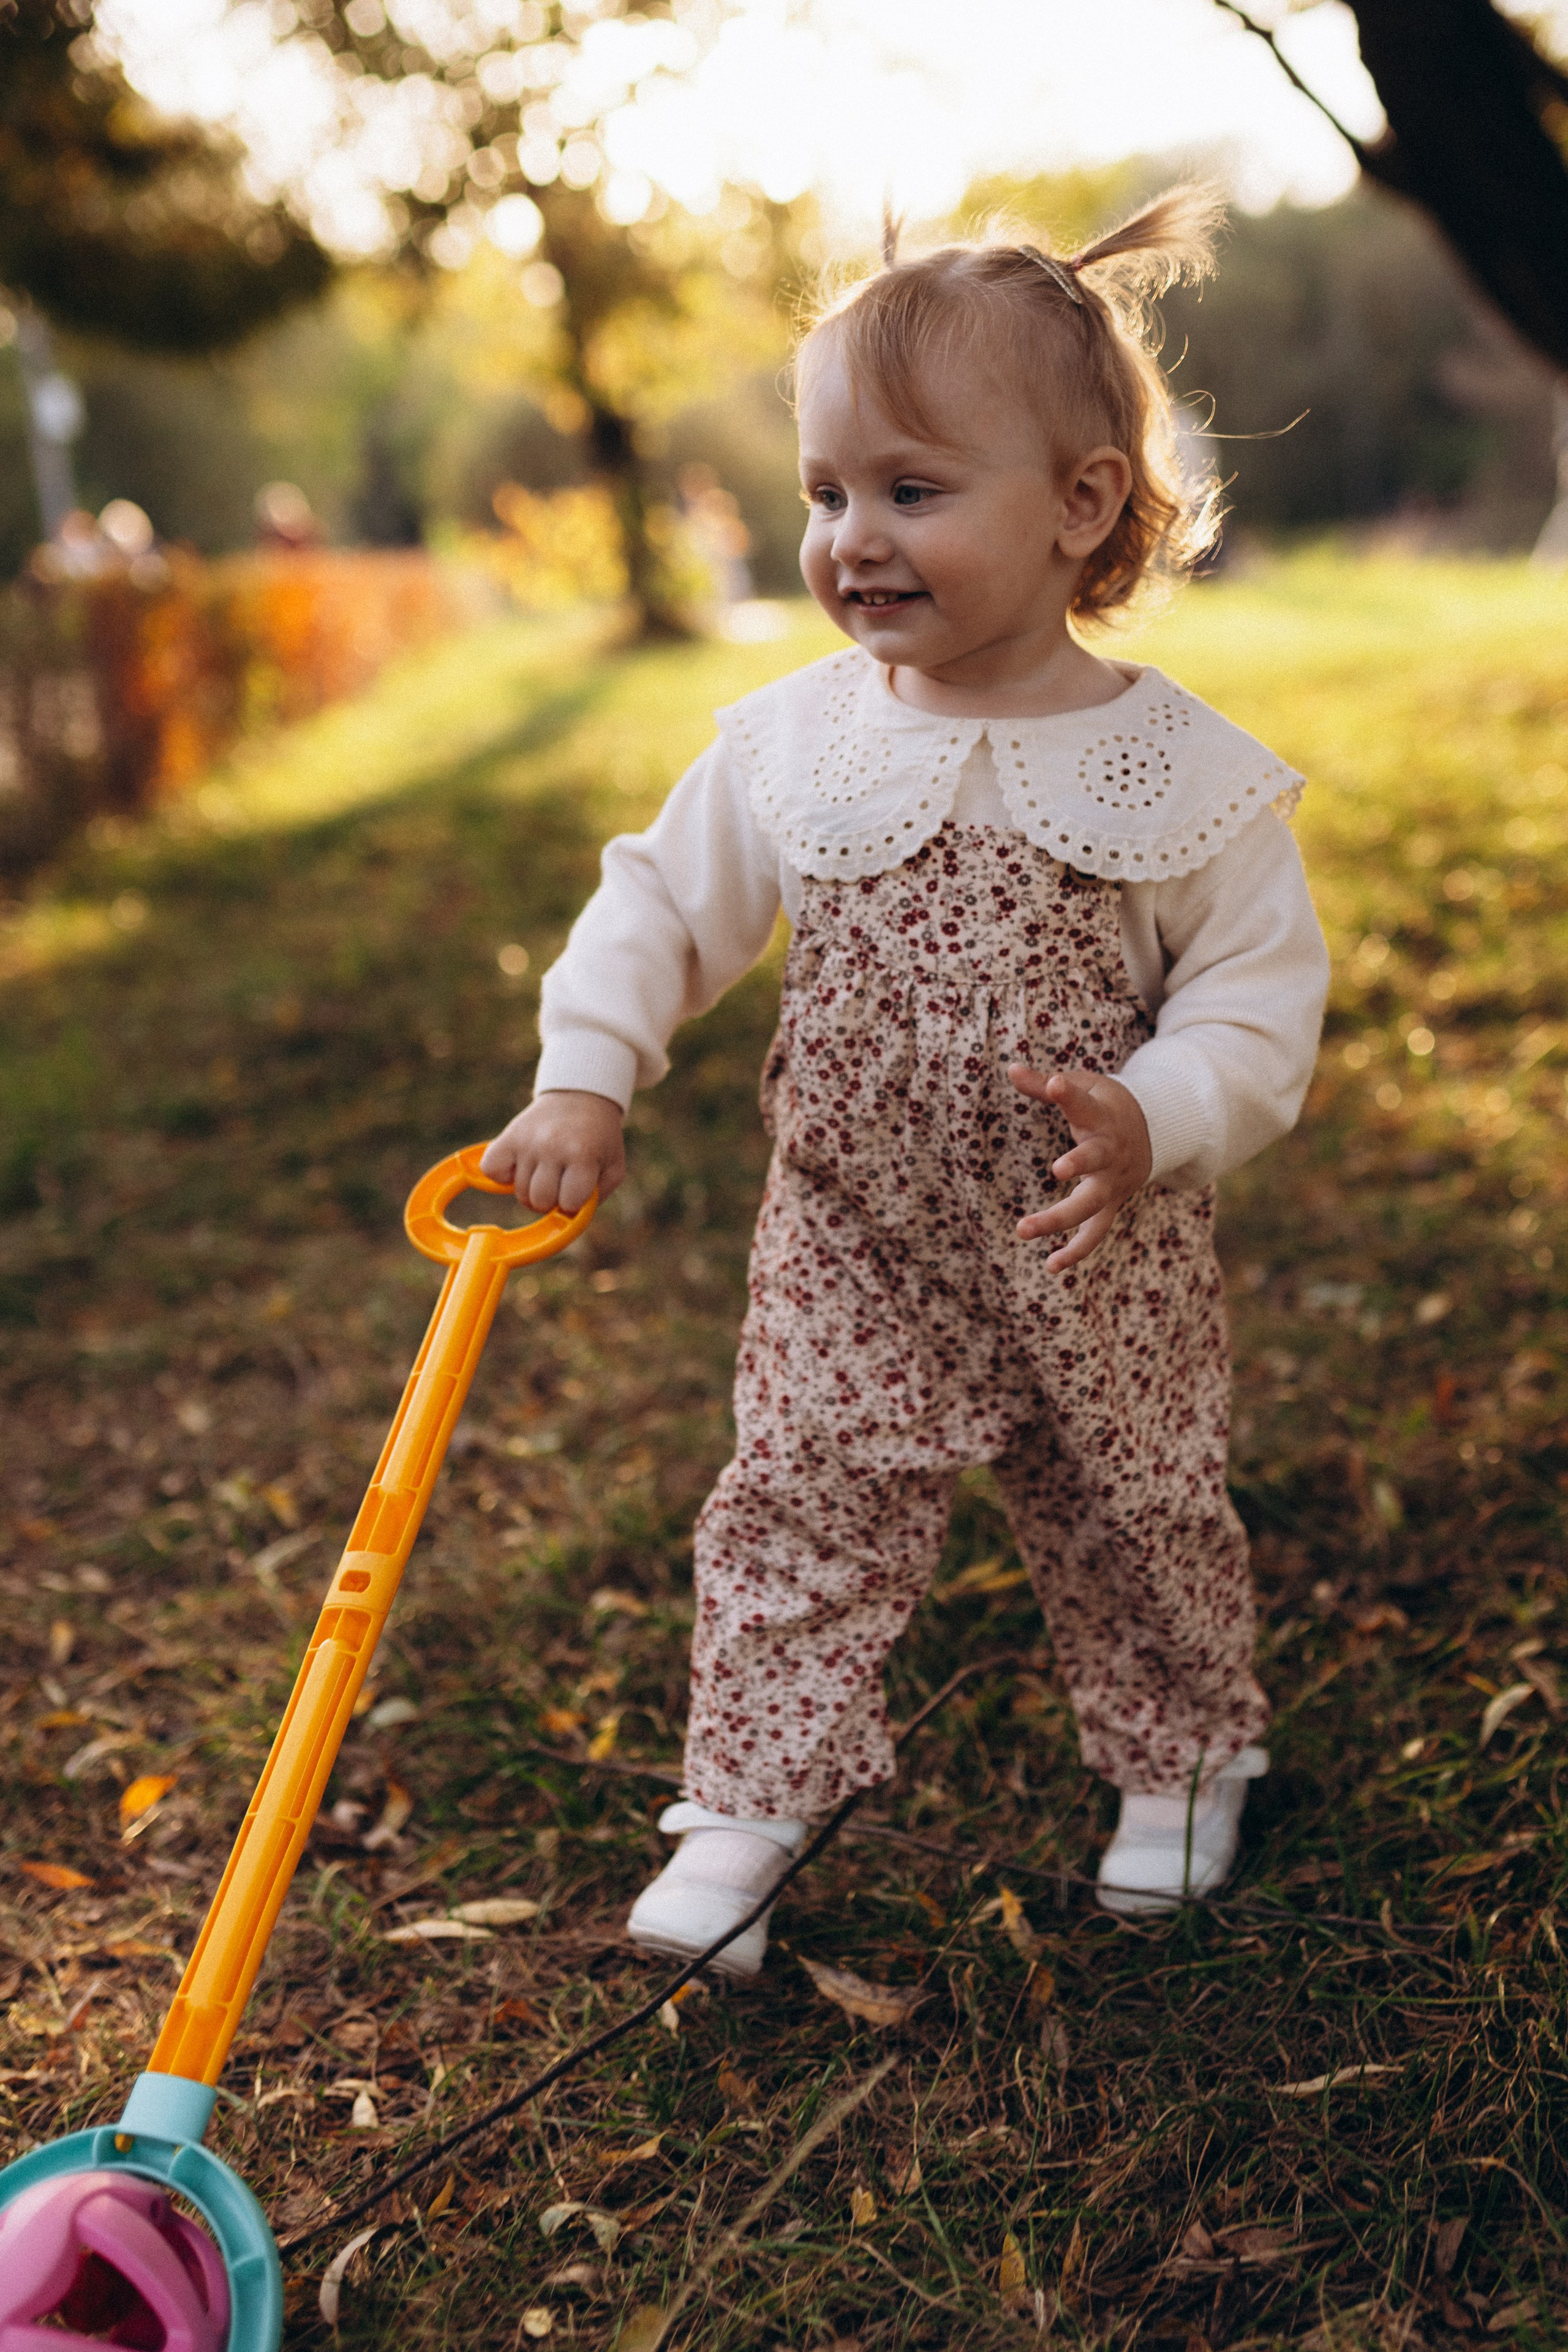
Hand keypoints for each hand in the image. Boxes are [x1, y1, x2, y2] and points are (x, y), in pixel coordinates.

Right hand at [480, 1090, 626, 1215]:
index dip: (573, 1202)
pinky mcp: (507, 1136)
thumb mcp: (612, 1167)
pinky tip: (521, 1166)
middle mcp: (552, 1146)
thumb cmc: (599, 1139)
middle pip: (538, 1201)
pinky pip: (490, 1170)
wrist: (581, 1096)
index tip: (578, 1190)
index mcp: (582, 1155)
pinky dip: (502, 1175)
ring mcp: (527, 1141)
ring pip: (518, 1192)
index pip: (568, 1202)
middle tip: (560, 1183)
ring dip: (532, 1190)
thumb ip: (596, 1197)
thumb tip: (566, 1219)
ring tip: (546, 1171)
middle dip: (551, 1200)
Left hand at [1009, 1064, 1151, 1270]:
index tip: (1055, 1083)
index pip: (1084, 1104)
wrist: (1155, 1133)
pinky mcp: (1111, 1204)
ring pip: (1091, 1204)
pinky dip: (1075, 1251)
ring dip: (1059, 1218)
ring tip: (1023, 1229)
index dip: (1068, 1094)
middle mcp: (1111, 1151)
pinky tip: (1051, 1266)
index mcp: (1102, 1117)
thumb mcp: (1083, 1087)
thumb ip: (1044, 1085)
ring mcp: (1113, 1182)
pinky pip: (1095, 1233)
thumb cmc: (1106, 1106)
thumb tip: (1010, 1067)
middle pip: (1096, 1160)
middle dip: (1078, 1164)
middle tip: (1055, 1168)